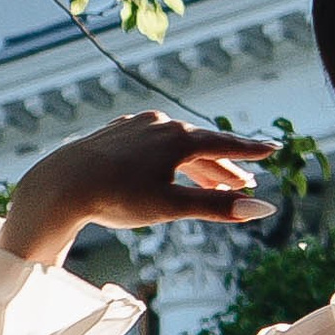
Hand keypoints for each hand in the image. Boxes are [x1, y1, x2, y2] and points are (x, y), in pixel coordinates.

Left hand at [0, 113, 277, 268]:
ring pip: (176, 144)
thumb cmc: (118, 197)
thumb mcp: (172, 206)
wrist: (61, 185)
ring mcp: (136, 126)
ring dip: (195, 163)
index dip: (250, 150)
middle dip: (224, 166)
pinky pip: (152, 142)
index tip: (273, 149)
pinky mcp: (115, 133)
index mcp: (179, 138)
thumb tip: (264, 210)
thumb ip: (218, 207)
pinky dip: (167, 156)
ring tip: (209, 180)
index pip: (225, 143)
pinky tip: (166, 163)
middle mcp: (161, 124)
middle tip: (244, 182)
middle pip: (202, 146)